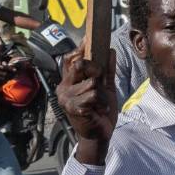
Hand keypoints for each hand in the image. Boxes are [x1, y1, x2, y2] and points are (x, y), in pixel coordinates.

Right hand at [0, 59, 11, 86]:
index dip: (10, 68)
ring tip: (8, 77)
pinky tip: (2, 79)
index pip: (3, 66)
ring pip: (1, 77)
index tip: (14, 69)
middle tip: (12, 74)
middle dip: (8, 74)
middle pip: (4, 73)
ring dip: (5, 77)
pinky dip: (0, 79)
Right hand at [57, 47, 116, 164]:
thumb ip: (108, 70)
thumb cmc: (100, 111)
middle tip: (100, 83)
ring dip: (101, 94)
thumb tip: (110, 50)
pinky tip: (98, 110)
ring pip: (91, 82)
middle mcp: (63, 87)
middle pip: (81, 65)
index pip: (70, 59)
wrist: (99, 134)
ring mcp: (66, 98)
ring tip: (99, 104)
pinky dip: (101, 102)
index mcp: (69, 81)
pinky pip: (93, 95)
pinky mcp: (73, 107)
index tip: (88, 39)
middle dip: (96, 71)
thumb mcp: (106, 87)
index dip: (79, 49)